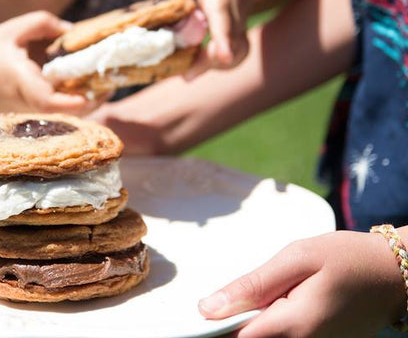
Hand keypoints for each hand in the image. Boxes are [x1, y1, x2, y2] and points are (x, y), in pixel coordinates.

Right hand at [0, 11, 99, 114]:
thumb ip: (45, 24)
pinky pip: (59, 113)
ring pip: (66, 116)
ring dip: (88, 102)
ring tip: (104, 82)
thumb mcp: (12, 29)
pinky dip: (75, 102)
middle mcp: (28, 103)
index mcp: (21, 81)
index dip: (74, 101)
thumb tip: (74, 31)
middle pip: (67, 113)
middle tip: (113, 81)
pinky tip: (87, 86)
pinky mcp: (30, 116)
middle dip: (93, 100)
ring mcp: (29, 113)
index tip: (94, 93)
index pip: (49, 101)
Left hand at [153, 0, 250, 68]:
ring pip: (238, 54)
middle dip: (212, 62)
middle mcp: (235, 14)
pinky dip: (216, 66)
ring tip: (188, 73)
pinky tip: (195, 68)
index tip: (223, 57)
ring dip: (214, 67)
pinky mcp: (239, 38)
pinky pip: (234, 58)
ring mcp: (240, 28)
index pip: (224, 18)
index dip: (224, 38)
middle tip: (186, 75)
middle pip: (233, 43)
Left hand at [198, 231, 406, 336]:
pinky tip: (278, 306)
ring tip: (264, 297)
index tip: (198, 315)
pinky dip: (271, 325)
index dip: (212, 327)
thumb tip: (206, 309)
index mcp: (294, 326)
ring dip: (253, 323)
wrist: (393, 274)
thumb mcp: (296, 258)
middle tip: (234, 299)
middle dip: (232, 323)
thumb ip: (251, 285)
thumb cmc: (346, 258)